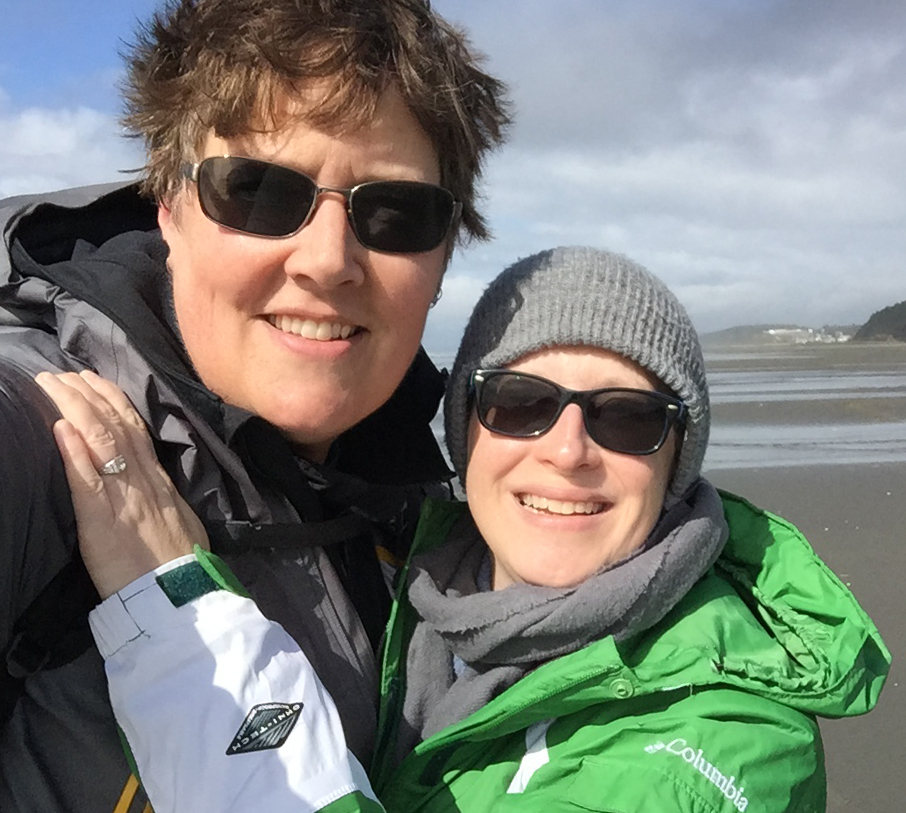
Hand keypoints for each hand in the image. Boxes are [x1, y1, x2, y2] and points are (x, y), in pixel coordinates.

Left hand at [35, 370, 208, 599]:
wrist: (181, 598)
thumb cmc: (179, 566)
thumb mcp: (181, 520)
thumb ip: (163, 497)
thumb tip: (152, 480)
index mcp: (159, 482)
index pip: (136, 430)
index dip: (113, 400)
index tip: (93, 380)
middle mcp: (143, 481)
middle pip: (117, 426)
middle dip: (91, 394)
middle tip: (66, 371)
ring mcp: (124, 498)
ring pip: (102, 442)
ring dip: (76, 408)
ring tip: (53, 384)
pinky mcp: (103, 521)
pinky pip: (88, 480)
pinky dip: (73, 451)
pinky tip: (58, 427)